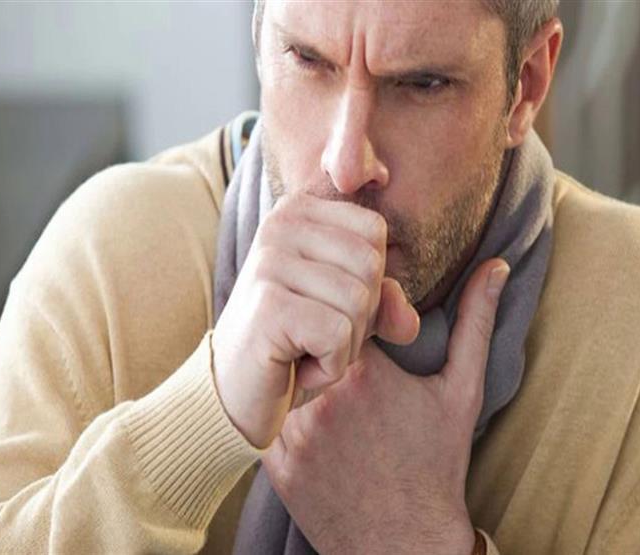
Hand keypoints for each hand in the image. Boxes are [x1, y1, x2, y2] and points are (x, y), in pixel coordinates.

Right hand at [212, 193, 419, 447]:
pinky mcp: (268, 306)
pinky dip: (329, 366)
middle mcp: (279, 225)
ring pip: (359, 302)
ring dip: (344, 346)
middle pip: (371, 265)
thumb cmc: (293, 346)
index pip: (375, 231)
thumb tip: (408, 321)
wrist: (231, 394)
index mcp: (297, 212)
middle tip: (314, 335)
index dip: (369, 282)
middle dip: (359, 317)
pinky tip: (295, 368)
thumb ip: (385, 304)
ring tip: (303, 350)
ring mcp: (269, 263)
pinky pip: (338, 334)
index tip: (325, 305)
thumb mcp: (349, 316)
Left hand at [262, 258, 509, 553]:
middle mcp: (320, 399)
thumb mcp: (462, 389)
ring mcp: (291, 434)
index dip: (352, 314)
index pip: (339, 309)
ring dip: (299, 371)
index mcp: (365, 372)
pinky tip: (308, 418)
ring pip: (281, 373)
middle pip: (306, 338)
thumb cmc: (437, 464)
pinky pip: (266, 415)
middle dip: (324, 339)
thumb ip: (475, 321)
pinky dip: (282, 408)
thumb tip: (496, 266)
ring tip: (324, 385)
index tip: (369, 331)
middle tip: (344, 358)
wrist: (405, 542)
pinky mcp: (273, 464)